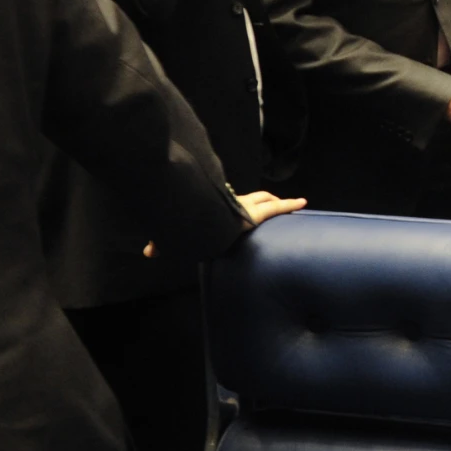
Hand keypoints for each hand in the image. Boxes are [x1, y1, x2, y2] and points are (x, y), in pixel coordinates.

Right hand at [142, 190, 304, 257]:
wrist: (197, 222)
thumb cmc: (188, 224)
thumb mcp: (174, 236)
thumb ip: (163, 243)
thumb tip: (148, 252)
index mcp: (217, 208)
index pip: (230, 202)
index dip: (236, 204)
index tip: (239, 208)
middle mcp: (232, 203)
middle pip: (252, 198)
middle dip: (260, 201)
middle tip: (269, 205)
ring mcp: (245, 207)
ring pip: (264, 200)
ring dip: (274, 202)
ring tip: (285, 206)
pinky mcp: (255, 214)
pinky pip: (277, 208)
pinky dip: (290, 204)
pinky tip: (303, 202)